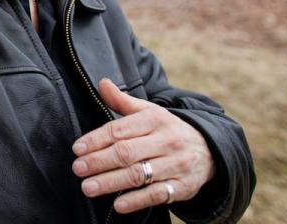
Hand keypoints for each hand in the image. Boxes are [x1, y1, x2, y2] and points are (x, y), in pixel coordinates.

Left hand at [71, 79, 214, 214]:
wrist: (209, 150)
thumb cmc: (167, 130)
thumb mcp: (149, 112)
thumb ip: (123, 101)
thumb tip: (102, 83)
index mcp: (156, 119)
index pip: (121, 129)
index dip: (97, 139)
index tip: (78, 148)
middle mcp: (167, 140)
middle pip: (127, 152)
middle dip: (99, 161)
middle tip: (78, 169)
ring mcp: (176, 164)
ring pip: (139, 174)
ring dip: (111, 182)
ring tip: (88, 187)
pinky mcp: (182, 187)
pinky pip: (157, 195)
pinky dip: (137, 200)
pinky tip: (118, 204)